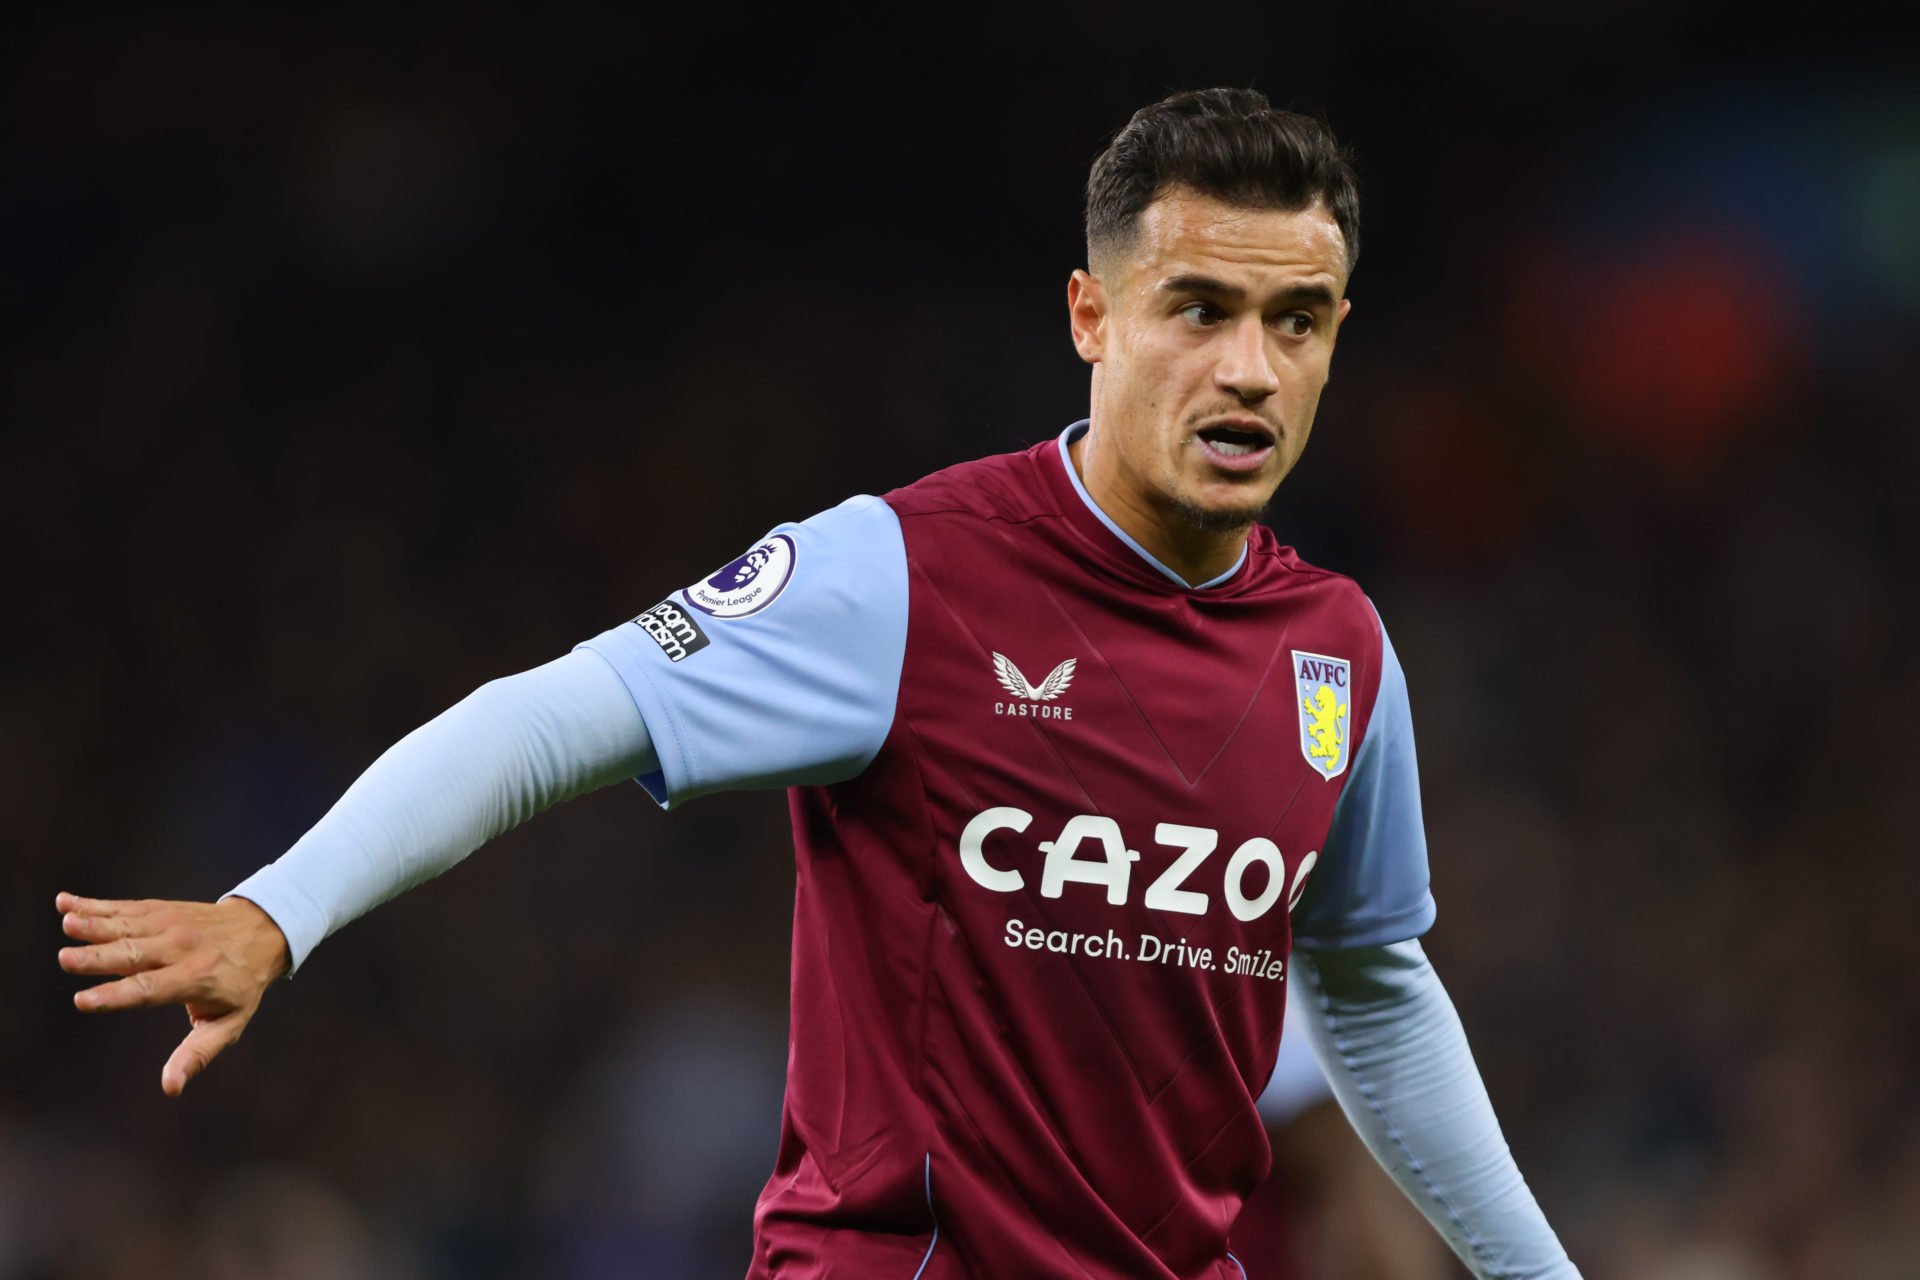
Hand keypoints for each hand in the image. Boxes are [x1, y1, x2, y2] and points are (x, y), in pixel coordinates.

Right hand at [56, 891, 291, 1096]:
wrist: (264, 930)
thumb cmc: (241, 985)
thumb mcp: (230, 1024)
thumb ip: (198, 1054)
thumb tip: (171, 1088)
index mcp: (195, 978)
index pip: (150, 989)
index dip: (116, 996)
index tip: (83, 1001)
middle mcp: (180, 948)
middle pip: (133, 954)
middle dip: (98, 957)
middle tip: (65, 959)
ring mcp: (169, 925)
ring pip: (126, 926)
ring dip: (94, 923)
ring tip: (67, 921)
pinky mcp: (160, 910)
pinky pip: (124, 908)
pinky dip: (94, 904)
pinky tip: (64, 903)